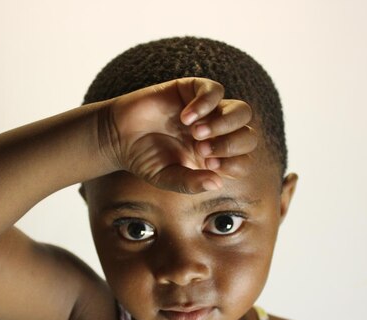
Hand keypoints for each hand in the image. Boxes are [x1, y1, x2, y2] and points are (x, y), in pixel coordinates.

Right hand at [102, 78, 257, 192]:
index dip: (233, 163)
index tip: (209, 165)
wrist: (118, 136)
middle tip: (202, 149)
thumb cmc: (144, 159)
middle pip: (248, 136)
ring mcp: (208, 110)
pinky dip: (204, 104)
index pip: (243, 160)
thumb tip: (216, 183)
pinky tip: (185, 118)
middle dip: (229, 145)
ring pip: (240, 111)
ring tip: (196, 133)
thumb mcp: (166, 178)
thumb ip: (190, 183)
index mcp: (215, 158)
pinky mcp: (192, 90)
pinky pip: (214, 91)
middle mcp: (217, 134)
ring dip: (224, 124)